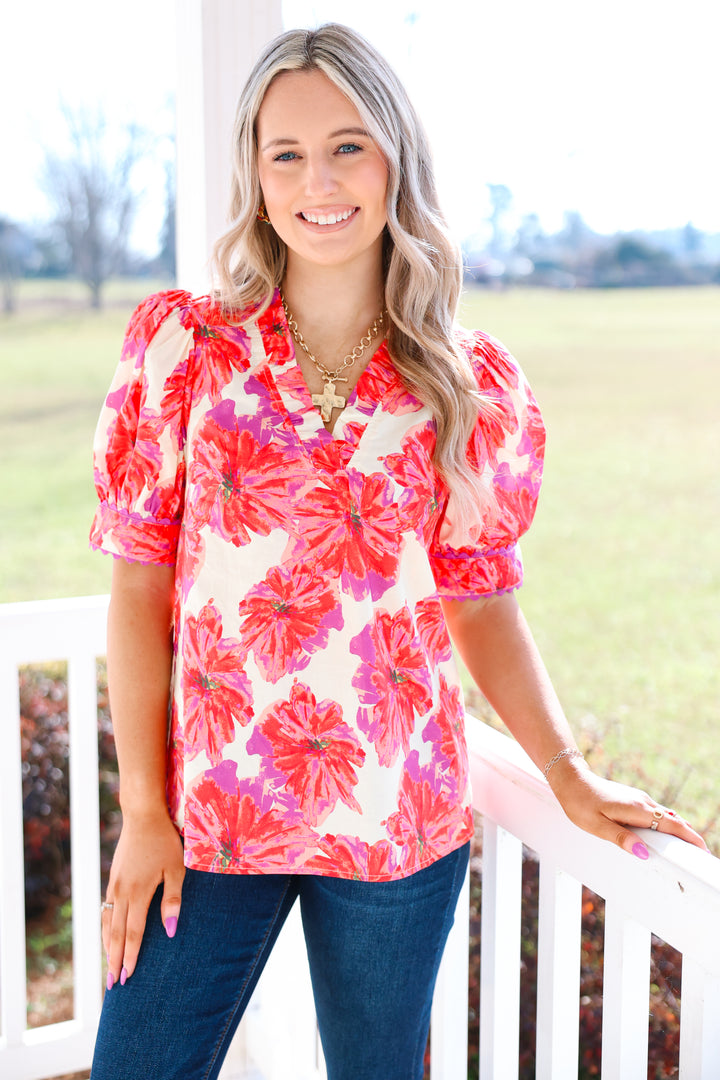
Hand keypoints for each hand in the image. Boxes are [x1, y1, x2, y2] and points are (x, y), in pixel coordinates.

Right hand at [101, 810, 184, 986]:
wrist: (142, 816)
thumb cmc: (165, 842)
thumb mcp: (176, 869)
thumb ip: (172, 900)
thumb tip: (170, 931)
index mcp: (138, 893)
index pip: (133, 933)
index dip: (130, 956)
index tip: (128, 977)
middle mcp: (121, 893)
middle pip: (116, 934)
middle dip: (114, 960)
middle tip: (113, 985)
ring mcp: (114, 886)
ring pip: (108, 923)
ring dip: (108, 947)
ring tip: (108, 967)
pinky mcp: (113, 879)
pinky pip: (106, 910)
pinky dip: (106, 928)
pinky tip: (108, 936)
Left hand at [548, 760, 708, 856]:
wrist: (570, 778)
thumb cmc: (580, 803)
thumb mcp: (597, 826)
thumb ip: (621, 839)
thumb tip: (644, 853)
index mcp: (637, 809)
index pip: (671, 824)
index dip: (690, 837)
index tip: (703, 851)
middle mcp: (642, 802)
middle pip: (673, 820)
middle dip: (689, 836)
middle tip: (700, 855)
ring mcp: (638, 799)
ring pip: (664, 815)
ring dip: (678, 829)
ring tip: (687, 848)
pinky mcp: (633, 799)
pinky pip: (655, 812)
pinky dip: (666, 823)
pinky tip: (666, 833)